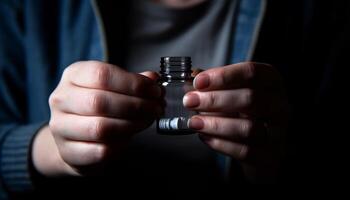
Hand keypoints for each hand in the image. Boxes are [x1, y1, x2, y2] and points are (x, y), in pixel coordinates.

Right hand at [33, 61, 161, 175]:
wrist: (73, 137)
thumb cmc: (96, 108)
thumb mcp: (113, 86)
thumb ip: (133, 82)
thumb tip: (153, 79)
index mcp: (73, 76)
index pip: (102, 75)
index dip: (134, 84)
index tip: (154, 91)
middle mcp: (62, 99)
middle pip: (100, 102)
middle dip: (137, 106)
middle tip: (156, 108)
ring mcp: (61, 127)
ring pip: (100, 128)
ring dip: (132, 125)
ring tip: (146, 121)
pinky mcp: (68, 152)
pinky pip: (101, 151)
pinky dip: (121, 145)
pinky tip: (129, 137)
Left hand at [183, 62, 288, 181]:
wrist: (259, 146)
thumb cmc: (241, 112)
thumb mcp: (229, 92)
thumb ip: (211, 84)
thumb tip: (190, 76)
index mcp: (271, 82)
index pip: (252, 72)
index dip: (224, 76)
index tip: (198, 82)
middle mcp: (280, 105)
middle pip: (251, 99)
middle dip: (215, 100)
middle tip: (190, 101)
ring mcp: (277, 132)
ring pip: (248, 128)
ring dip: (216, 124)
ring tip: (194, 122)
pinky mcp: (268, 156)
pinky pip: (245, 151)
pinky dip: (220, 143)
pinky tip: (204, 137)